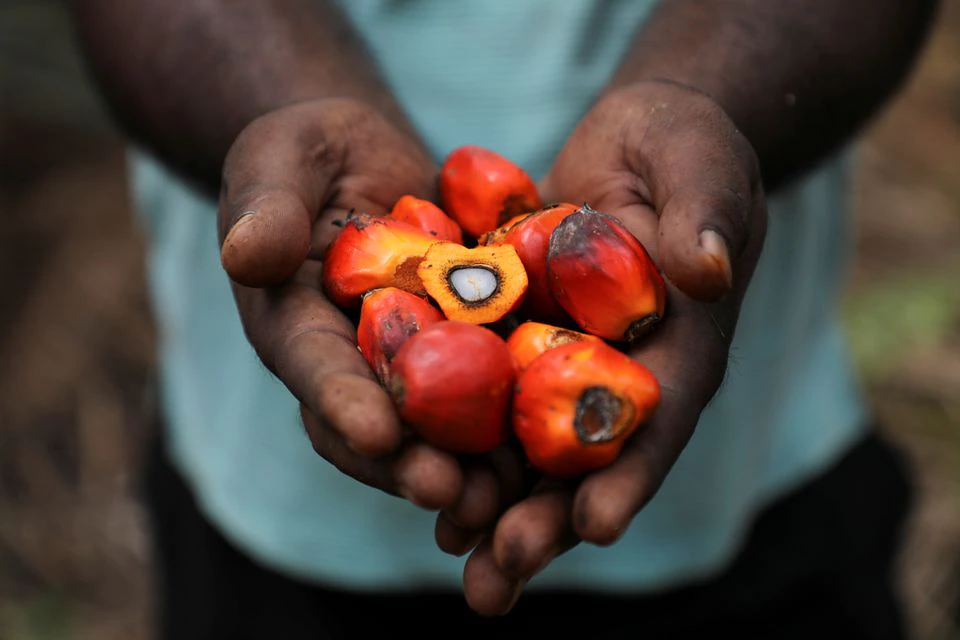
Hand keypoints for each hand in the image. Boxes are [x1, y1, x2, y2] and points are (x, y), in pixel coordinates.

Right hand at [217, 99, 522, 521]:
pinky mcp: (463, 348)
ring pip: (435, 426)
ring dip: (467, 464)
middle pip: (377, 422)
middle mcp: (351, 360)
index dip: (342, 402)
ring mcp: (410, 361)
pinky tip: (552, 444)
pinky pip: (489, 388)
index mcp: (295, 325)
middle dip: (410, 461)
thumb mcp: (278, 161)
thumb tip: (245, 254)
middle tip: (450, 491)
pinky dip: (515, 420)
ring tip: (506, 493)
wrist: (367, 159)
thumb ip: (266, 205)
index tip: (377, 433)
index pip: (313, 367)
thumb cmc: (307, 152)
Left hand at [453, 81, 768, 614]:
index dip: (632, 472)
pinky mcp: (529, 344)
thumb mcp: (698, 163)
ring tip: (462, 570)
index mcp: (682, 344)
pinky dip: (465, 448)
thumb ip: (705, 211)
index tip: (596, 526)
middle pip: (591, 459)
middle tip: (498, 579)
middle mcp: (628, 372)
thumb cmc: (683, 146)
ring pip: (537, 451)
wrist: (639, 141)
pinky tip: (425, 486)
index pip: (663, 416)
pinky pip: (495, 404)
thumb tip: (707, 267)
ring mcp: (575, 365)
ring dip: (499, 512)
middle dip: (548, 522)